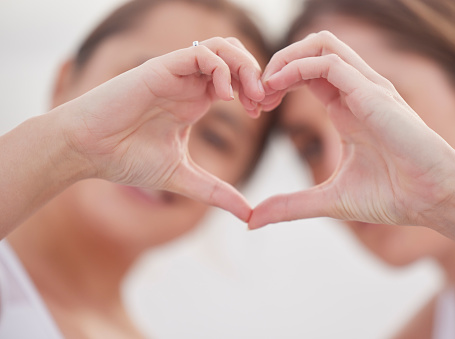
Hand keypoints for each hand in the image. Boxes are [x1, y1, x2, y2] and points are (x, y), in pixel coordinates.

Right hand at [61, 37, 264, 221]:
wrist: (88, 152)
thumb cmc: (127, 160)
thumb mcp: (183, 177)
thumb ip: (217, 192)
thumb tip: (249, 214)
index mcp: (196, 101)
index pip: (237, 79)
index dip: (256, 91)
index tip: (261, 114)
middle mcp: (189, 84)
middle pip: (235, 56)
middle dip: (257, 75)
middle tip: (262, 103)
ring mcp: (176, 74)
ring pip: (222, 47)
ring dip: (243, 66)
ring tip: (248, 97)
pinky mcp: (160, 69)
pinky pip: (199, 52)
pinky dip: (220, 68)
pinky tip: (223, 96)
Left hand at [249, 31, 454, 228]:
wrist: (432, 200)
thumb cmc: (392, 196)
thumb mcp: (328, 200)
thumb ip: (290, 205)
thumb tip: (253, 221)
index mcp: (345, 108)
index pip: (306, 74)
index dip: (276, 84)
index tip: (257, 108)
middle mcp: (355, 91)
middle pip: (310, 50)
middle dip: (275, 65)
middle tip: (254, 95)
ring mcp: (366, 88)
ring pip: (320, 45)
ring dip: (285, 59)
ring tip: (264, 88)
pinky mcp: (372, 93)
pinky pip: (329, 63)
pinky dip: (297, 69)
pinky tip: (277, 89)